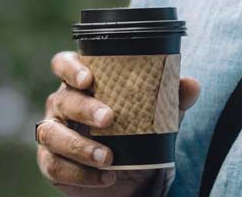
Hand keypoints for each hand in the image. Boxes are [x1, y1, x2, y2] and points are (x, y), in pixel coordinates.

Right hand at [36, 50, 200, 195]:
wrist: (130, 178)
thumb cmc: (135, 133)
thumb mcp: (155, 118)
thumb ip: (171, 100)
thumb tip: (191, 85)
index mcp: (81, 83)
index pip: (63, 64)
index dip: (70, 68)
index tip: (88, 78)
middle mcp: (62, 103)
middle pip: (63, 99)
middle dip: (85, 108)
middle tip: (109, 119)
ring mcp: (52, 132)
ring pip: (52, 133)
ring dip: (79, 146)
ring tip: (109, 157)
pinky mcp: (50, 161)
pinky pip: (54, 165)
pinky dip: (80, 173)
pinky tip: (105, 176)